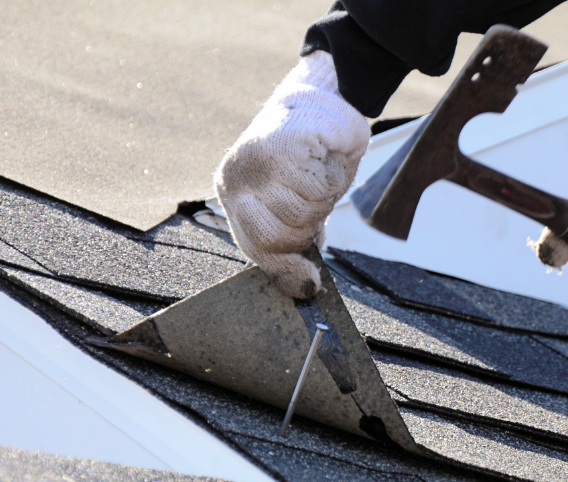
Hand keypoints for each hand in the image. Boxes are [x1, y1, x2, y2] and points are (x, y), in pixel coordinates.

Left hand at [215, 51, 369, 298]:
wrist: (324, 105)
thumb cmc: (310, 164)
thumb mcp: (300, 214)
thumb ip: (295, 252)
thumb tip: (308, 290)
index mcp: (234, 195)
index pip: (257, 247)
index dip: (288, 265)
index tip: (311, 279)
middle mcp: (238, 177)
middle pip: (280, 235)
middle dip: (310, 227)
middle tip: (316, 203)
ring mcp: (256, 158)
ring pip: (303, 210)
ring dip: (324, 198)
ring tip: (321, 174)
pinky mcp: (283, 140)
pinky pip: (318, 185)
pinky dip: (333, 177)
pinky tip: (326, 158)